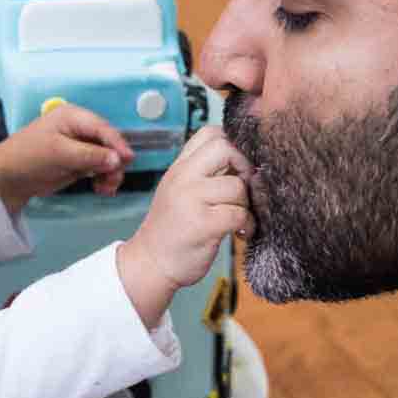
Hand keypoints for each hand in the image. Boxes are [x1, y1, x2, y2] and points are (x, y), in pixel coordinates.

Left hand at [0, 105, 132, 214]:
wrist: (8, 178)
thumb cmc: (28, 157)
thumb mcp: (59, 154)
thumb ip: (90, 155)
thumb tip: (117, 159)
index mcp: (73, 117)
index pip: (102, 128)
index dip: (117, 143)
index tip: (128, 159)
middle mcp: (80, 129)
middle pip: (109, 143)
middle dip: (114, 162)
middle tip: (112, 180)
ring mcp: (81, 146)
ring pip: (107, 158)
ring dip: (110, 173)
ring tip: (105, 188)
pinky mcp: (79, 162)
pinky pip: (100, 169)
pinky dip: (103, 179)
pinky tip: (101, 189)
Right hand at [116, 126, 253, 329]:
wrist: (150, 264)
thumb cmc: (172, 230)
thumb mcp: (179, 192)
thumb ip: (203, 174)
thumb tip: (245, 162)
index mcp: (179, 168)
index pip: (210, 133)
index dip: (233, 144)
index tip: (237, 168)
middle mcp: (182, 178)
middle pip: (226, 148)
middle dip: (244, 167)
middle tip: (245, 189)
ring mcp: (191, 200)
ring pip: (237, 186)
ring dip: (247, 204)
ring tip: (240, 218)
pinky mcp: (203, 224)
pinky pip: (239, 214)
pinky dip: (247, 224)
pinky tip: (241, 232)